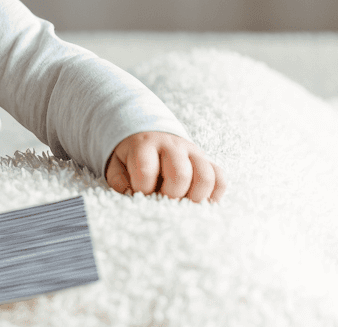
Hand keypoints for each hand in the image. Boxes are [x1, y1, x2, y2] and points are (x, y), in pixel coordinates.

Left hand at [105, 131, 225, 202]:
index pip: (146, 170)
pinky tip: (200, 203)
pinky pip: (220, 178)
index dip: (142, 189)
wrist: (149, 131)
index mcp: (144, 144)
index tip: (139, 196)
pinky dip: (215, 195)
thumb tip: (131, 195)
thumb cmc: (132, 155)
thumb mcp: (116, 163)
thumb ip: (118, 180)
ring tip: (183, 206)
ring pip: (205, 176)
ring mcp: (192, 152)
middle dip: (171, 196)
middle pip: (180, 174)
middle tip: (163, 203)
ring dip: (196, 198)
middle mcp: (171, 145)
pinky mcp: (206, 160)